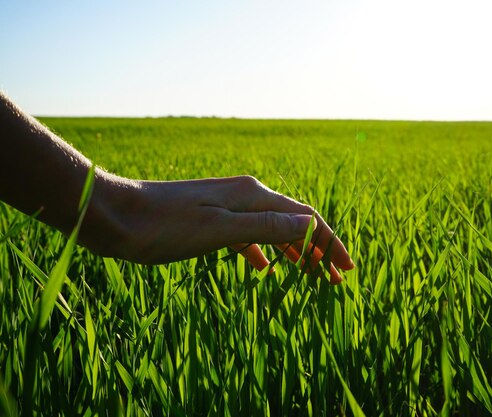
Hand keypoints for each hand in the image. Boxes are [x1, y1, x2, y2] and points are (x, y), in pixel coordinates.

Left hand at [105, 175, 353, 282]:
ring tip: (310, 275)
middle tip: (335, 279)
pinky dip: (263, 251)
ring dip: (293, 251)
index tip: (347, 269)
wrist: (116, 216)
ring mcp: (228, 205)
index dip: (329, 243)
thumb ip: (265, 227)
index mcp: (252, 195)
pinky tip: (264, 268)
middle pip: (293, 222)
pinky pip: (248, 235)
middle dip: (316, 250)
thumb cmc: (164, 225)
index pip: (305, 218)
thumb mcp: (218, 229)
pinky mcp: (211, 218)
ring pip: (272, 229)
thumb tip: (308, 226)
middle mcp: (245, 195)